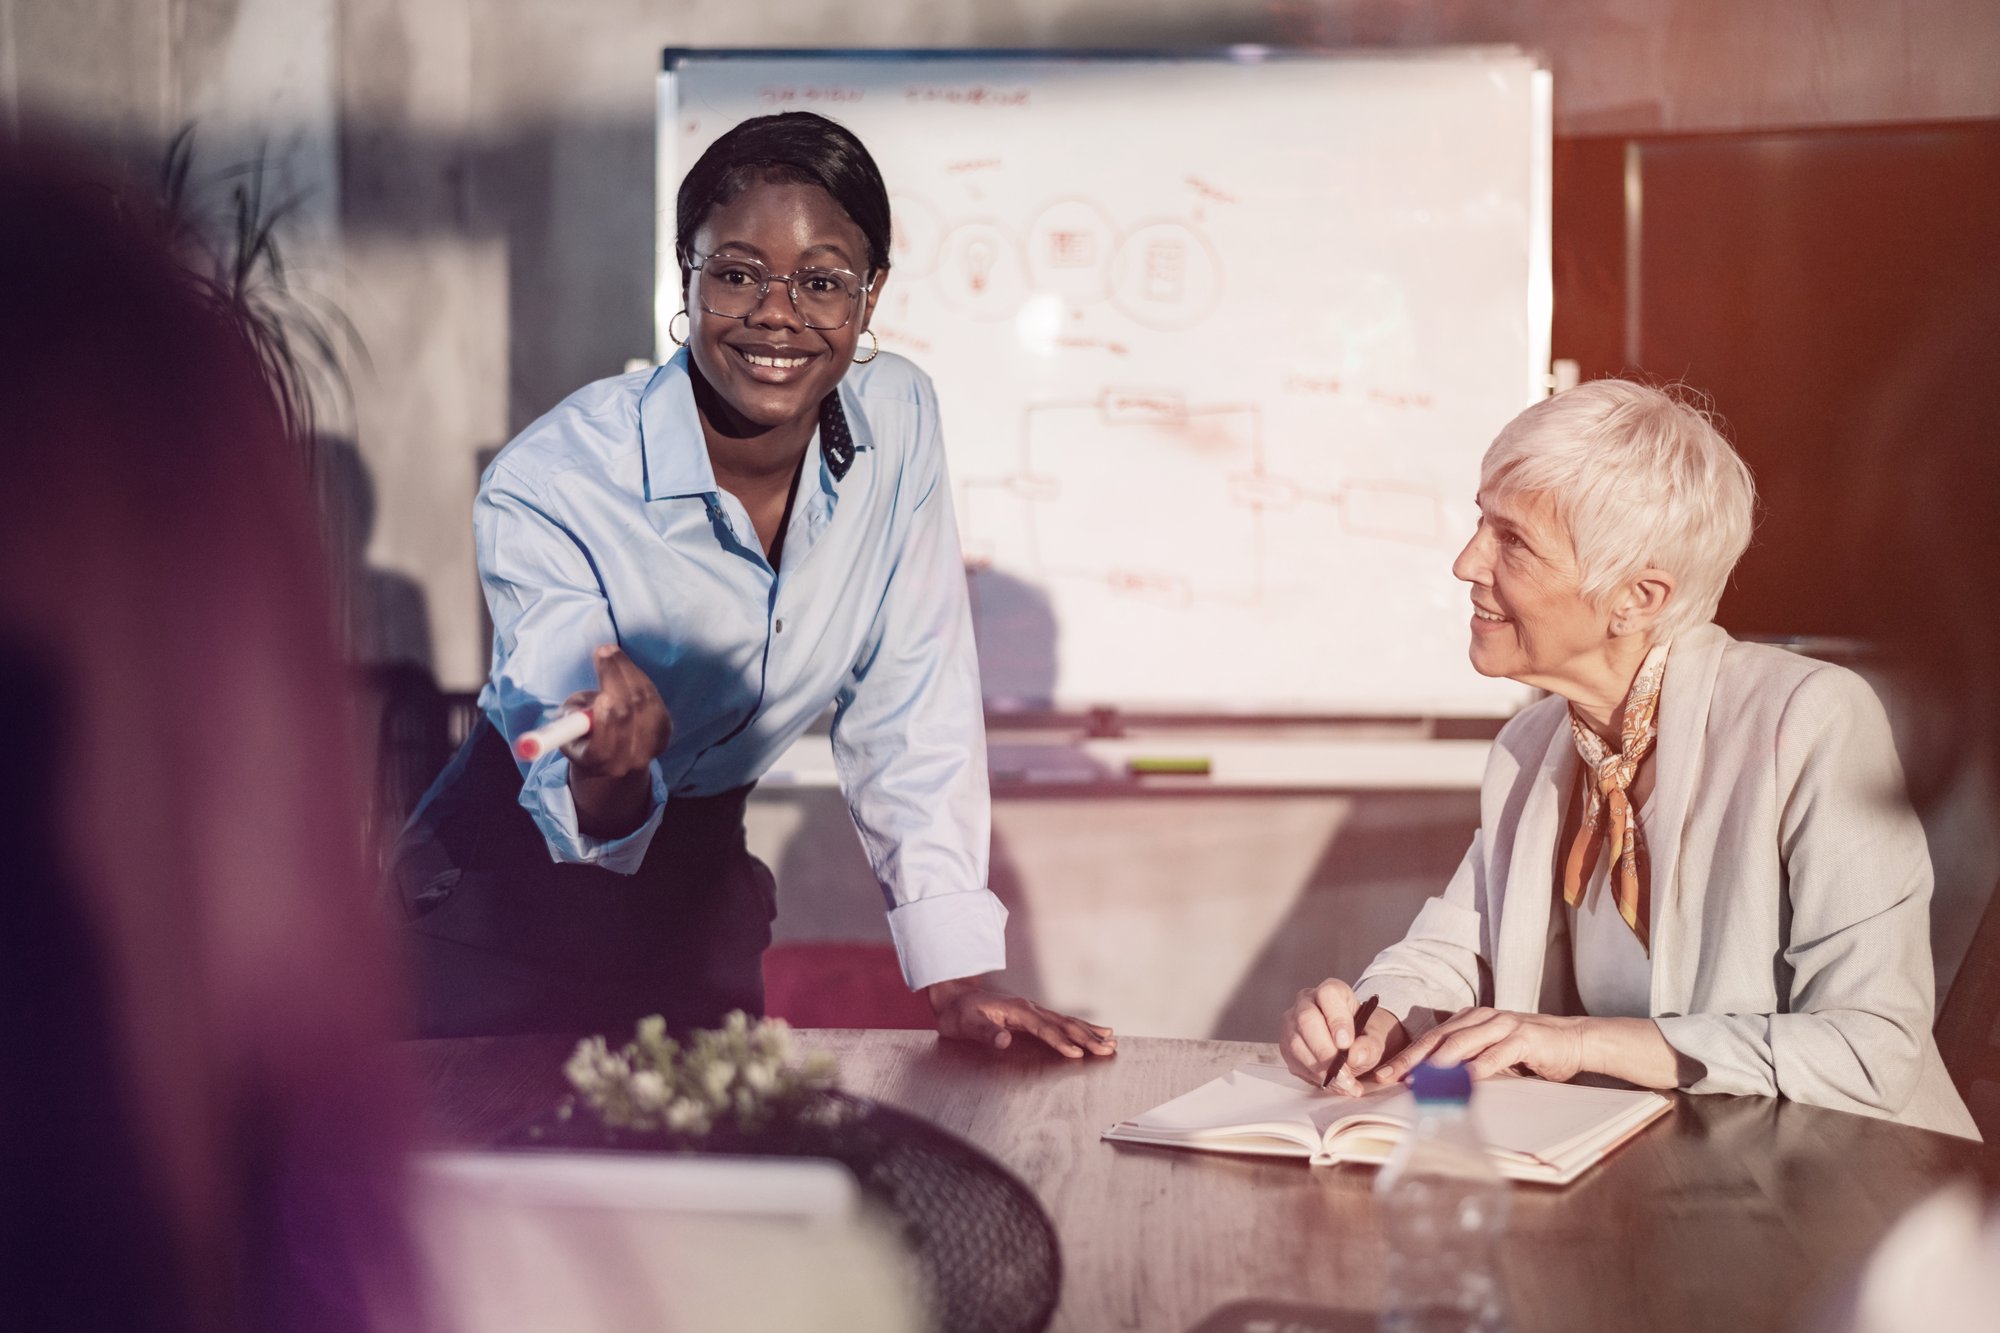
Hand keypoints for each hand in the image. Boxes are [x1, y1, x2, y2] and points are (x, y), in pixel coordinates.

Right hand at [563, 644, 671, 838]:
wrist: (612, 756)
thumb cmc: (583, 735)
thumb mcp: (567, 728)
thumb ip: (570, 717)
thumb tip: (581, 706)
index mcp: (597, 763)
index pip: (604, 748)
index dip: (606, 722)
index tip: (602, 697)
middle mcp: (627, 761)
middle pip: (628, 716)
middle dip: (615, 679)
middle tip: (603, 652)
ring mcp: (650, 748)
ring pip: (643, 703)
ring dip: (627, 672)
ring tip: (610, 652)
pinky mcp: (664, 733)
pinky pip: (654, 699)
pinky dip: (639, 678)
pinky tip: (625, 666)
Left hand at [926, 978, 1115, 1058]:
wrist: (954, 997)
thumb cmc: (959, 1012)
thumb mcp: (966, 1024)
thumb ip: (985, 1032)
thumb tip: (1004, 1039)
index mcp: (1016, 1011)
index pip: (1044, 1029)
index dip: (1060, 1042)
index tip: (1077, 1054)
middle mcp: (1029, 1009)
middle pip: (1063, 1024)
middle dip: (1087, 1037)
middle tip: (1108, 1049)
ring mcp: (1033, 1011)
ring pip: (1067, 1022)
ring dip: (1089, 1032)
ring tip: (1111, 1040)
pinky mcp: (1033, 1016)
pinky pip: (1061, 1022)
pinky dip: (1080, 1028)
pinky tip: (1092, 1031)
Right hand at [1279, 978, 1406, 1094]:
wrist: (1350, 1046)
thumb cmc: (1360, 1035)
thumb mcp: (1374, 1037)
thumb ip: (1370, 1045)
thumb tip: (1355, 1055)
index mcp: (1331, 991)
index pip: (1328, 995)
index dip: (1336, 1019)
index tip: (1347, 1044)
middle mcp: (1306, 1002)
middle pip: (1306, 1020)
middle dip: (1326, 1051)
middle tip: (1345, 1074)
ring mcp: (1292, 1022)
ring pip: (1296, 1043)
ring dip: (1321, 1069)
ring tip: (1344, 1084)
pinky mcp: (1286, 1044)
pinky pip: (1294, 1061)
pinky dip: (1314, 1077)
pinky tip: (1333, 1084)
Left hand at [1371, 1007, 1587, 1084]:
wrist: (1574, 1040)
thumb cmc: (1531, 1051)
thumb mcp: (1492, 1054)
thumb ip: (1466, 1062)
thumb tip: (1431, 1085)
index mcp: (1469, 1019)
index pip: (1430, 1038)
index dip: (1406, 1056)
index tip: (1383, 1074)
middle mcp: (1482, 1017)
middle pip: (1438, 1040)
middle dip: (1410, 1060)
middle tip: (1388, 1077)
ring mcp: (1502, 1025)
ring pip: (1461, 1044)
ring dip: (1436, 1064)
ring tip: (1417, 1080)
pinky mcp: (1522, 1038)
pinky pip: (1494, 1055)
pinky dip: (1476, 1069)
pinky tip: (1462, 1081)